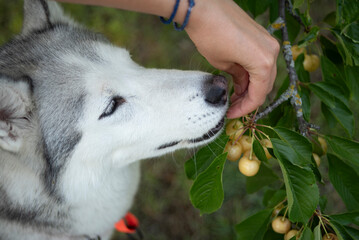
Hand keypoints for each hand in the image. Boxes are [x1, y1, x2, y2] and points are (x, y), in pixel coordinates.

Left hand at [185, 0, 279, 117]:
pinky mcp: (261, 37)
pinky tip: (238, 81)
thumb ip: (237, 78)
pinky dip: (251, 73)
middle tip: (232, 107)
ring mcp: (268, 42)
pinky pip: (261, 61)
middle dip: (249, 99)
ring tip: (234, 96)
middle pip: (265, 85)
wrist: (203, 6)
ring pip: (264, 73)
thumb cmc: (209, 34)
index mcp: (263, 61)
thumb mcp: (221, 64)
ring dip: (251, 87)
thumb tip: (242, 86)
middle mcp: (271, 52)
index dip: (245, 108)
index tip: (232, 114)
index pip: (258, 94)